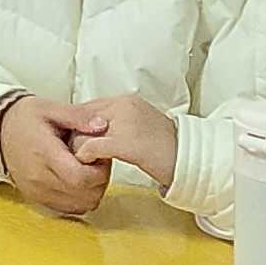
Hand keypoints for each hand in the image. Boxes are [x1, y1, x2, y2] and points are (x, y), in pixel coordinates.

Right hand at [0, 94, 114, 218]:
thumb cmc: (25, 119)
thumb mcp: (51, 108)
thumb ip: (78, 116)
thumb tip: (102, 125)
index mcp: (44, 154)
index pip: (80, 178)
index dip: (99, 171)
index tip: (99, 157)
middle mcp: (39, 178)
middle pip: (84, 195)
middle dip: (99, 181)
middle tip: (96, 162)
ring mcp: (37, 191)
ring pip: (80, 205)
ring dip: (91, 192)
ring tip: (86, 171)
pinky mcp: (36, 198)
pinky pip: (68, 209)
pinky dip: (79, 199)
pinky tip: (76, 181)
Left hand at [65, 94, 180, 188]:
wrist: (190, 158)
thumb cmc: (164, 147)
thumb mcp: (137, 124)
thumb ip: (114, 121)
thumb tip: (86, 129)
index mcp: (125, 100)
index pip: (87, 108)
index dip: (76, 126)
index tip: (75, 141)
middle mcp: (123, 106)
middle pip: (81, 119)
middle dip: (76, 137)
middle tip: (78, 154)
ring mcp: (125, 123)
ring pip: (83, 133)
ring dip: (79, 149)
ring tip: (86, 161)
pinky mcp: (126, 143)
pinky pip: (92, 147)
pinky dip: (86, 156)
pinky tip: (89, 164)